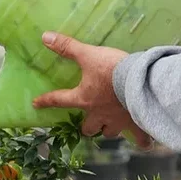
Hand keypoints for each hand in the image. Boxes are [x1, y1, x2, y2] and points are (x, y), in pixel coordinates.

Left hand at [32, 32, 152, 148]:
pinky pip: (139, 139)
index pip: (60, 100)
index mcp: (85, 99)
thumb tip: (45, 36)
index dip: (46, 101)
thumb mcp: (88, 54)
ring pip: (108, 133)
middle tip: (89, 120)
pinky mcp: (136, 124)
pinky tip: (144, 142)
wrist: (141, 81)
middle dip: (87, 126)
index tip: (36, 104)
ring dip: (107, 130)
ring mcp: (118, 122)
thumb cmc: (112, 69)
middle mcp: (99, 115)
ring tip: (111, 124)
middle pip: (88, 128)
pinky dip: (141, 141)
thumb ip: (67, 47)